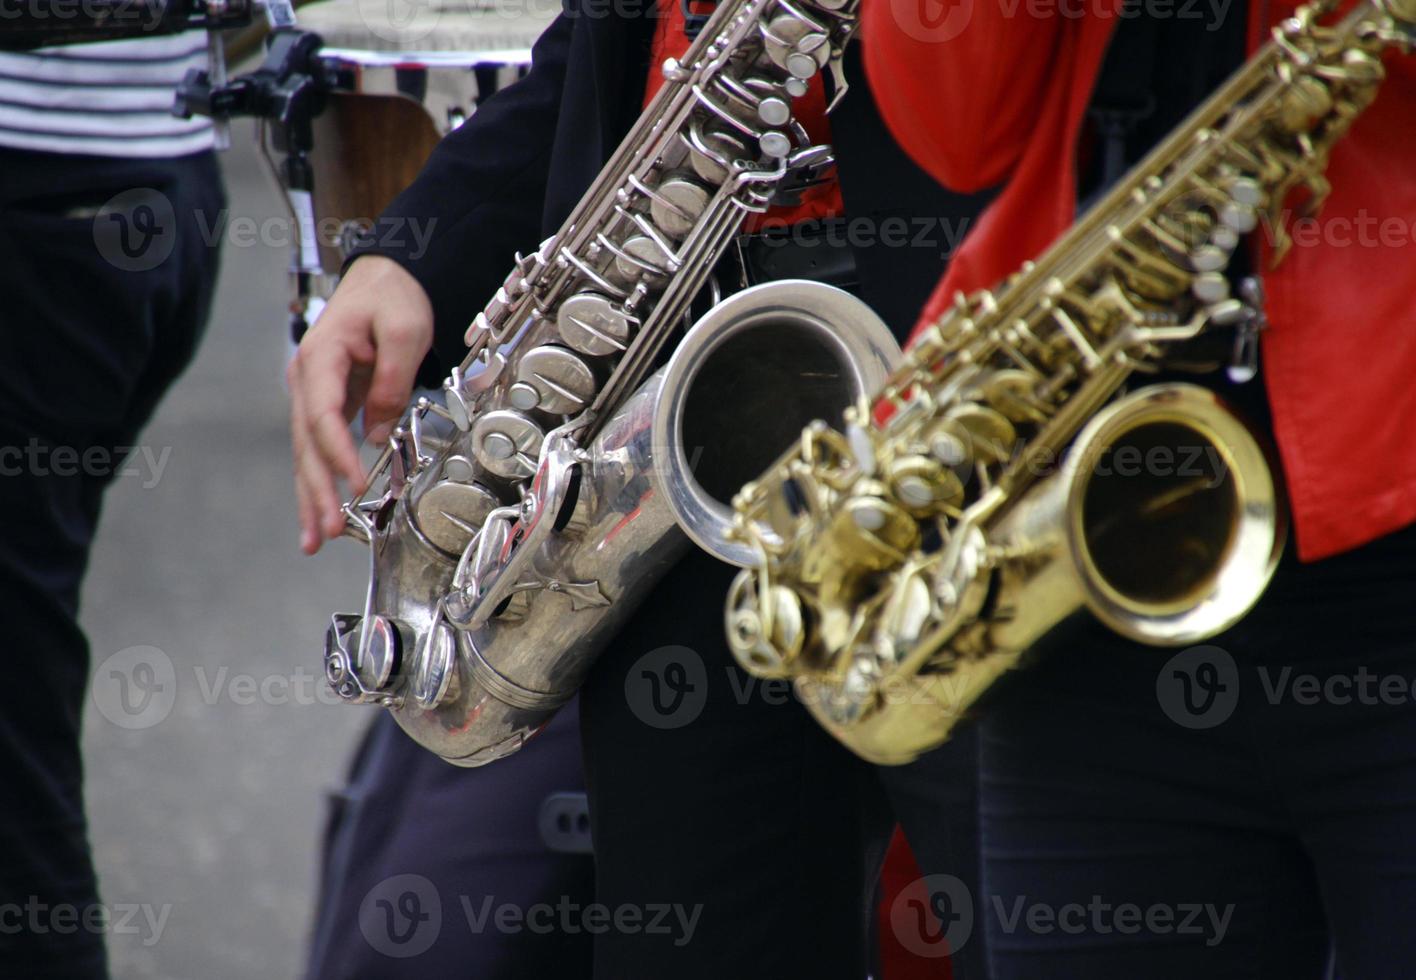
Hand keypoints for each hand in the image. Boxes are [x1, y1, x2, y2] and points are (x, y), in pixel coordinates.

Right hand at [288, 255, 433, 553]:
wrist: (387, 277)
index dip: (338, 453)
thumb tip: (378, 435)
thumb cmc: (394, 297)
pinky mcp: (326, 403)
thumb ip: (392, 382)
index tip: (354, 483)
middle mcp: (307, 378)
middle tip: (329, 531)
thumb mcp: (405, 331)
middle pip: (307, 444)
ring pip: (307, 452)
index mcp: (321, 358)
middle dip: (317, 491)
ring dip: (312, 497)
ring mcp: (313, 392)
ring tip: (316, 539)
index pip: (324, 416)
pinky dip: (321, 479)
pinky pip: (320, 447)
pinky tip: (323, 511)